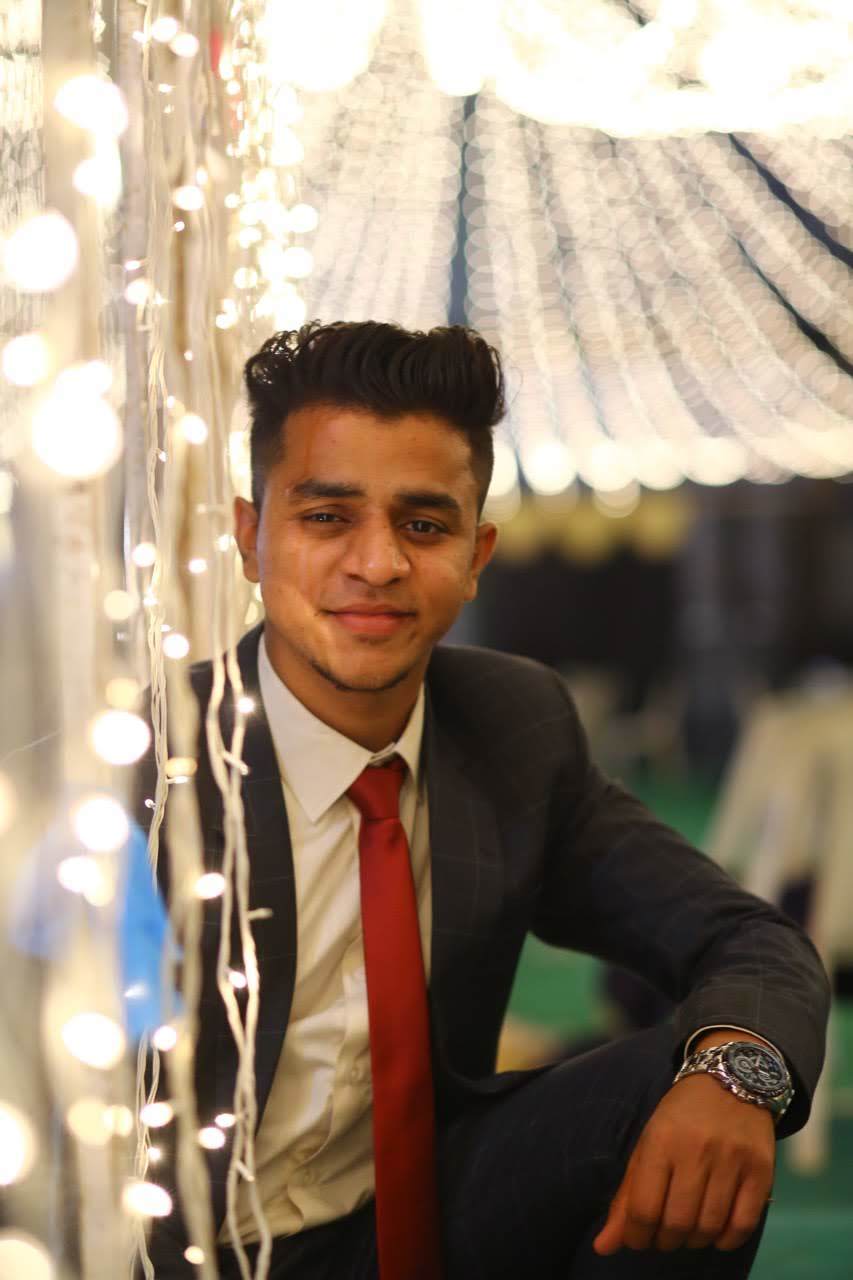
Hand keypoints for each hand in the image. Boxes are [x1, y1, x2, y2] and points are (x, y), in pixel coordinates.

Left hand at [593, 1072, 775, 1254]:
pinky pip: (743, 1225)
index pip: (643, 1208)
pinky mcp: (761, 1170)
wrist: (731, 1079)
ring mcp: (732, 1161)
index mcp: (661, 1140)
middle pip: (676, 1223)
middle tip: (663, 1235)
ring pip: (708, 1228)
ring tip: (688, 1231)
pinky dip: (726, 1240)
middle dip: (664, 1241)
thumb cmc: (681, 1117)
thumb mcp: (647, 1144)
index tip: (637, 1239)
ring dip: (694, 1241)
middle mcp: (696, 1150)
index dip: (636, 1236)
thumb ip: (626, 1197)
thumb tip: (603, 1247)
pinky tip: (716, 1232)